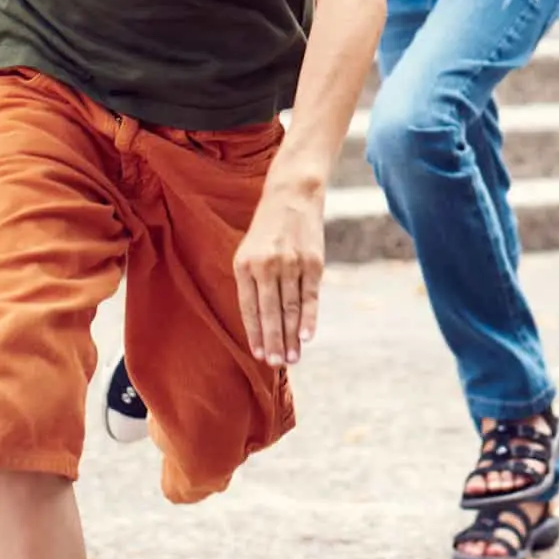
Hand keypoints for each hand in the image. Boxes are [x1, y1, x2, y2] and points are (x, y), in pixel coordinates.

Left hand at [234, 174, 326, 367]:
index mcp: (245, 265)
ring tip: (292, 358)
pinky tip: (307, 336)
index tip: (258, 355)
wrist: (292, 195)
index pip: (249, 308)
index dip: (254, 333)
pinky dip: (309, 318)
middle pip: (270, 312)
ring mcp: (291, 263)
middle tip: (276, 364)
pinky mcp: (313, 261)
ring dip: (291, 336)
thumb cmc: (267, 231)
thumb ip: (251, 283)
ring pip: (290, 308)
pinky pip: (310, 296)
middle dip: (273, 341)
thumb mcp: (248, 251)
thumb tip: (259, 323)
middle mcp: (266, 265)